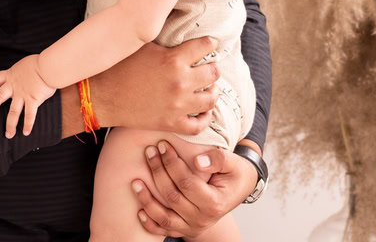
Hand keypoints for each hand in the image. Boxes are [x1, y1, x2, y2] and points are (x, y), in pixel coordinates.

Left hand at [0, 55, 55, 138]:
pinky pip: (29, 115)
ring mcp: (23, 95)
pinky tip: (26, 132)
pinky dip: (28, 124)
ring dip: (10, 124)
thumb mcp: (24, 65)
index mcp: (11, 75)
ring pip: (13, 112)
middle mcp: (14, 86)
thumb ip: (20, 72)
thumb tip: (22, 75)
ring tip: (8, 134)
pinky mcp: (33, 100)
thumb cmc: (39, 63)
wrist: (47, 66)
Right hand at [91, 37, 220, 134]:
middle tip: (207, 66)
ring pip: (211, 99)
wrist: (102, 96)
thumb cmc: (120, 67)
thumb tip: (178, 20)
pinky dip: (204, 118)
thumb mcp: (143, 45)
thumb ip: (166, 39)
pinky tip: (202, 111)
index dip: (210, 43)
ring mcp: (178, 105)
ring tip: (207, 87)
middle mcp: (180, 82)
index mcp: (173, 60)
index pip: (206, 46)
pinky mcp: (171, 123)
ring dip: (212, 91)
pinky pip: (199, 125)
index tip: (210, 43)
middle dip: (212, 67)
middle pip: (213, 73)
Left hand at [132, 140, 257, 236]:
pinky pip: (165, 230)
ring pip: (164, 217)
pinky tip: (139, 210)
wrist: (240, 189)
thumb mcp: (233, 162)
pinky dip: (150, 223)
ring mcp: (193, 227)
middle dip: (158, 172)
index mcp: (215, 203)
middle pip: (173, 197)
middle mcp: (203, 219)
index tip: (162, 145)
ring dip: (147, 200)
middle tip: (150, 152)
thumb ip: (219, 159)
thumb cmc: (235, 173)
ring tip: (135, 182)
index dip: (172, 163)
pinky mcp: (186, 230)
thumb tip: (198, 161)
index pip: (187, 183)